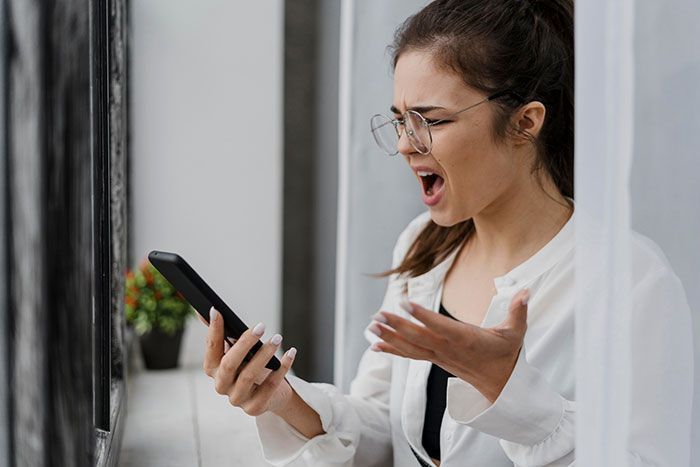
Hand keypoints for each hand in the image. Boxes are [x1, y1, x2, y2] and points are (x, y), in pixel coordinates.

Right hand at [202, 307, 295, 415]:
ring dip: (265, 354)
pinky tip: (291, 353)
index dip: (213, 330)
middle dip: (245, 343)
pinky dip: (282, 368)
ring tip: (277, 338)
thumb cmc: (251, 367)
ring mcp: (237, 399)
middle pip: (229, 364)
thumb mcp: (237, 351)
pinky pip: (270, 386)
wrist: (271, 395)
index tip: (217, 310)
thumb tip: (210, 310)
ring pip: (249, 375)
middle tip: (261, 326)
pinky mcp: (255, 407)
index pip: (211, 348)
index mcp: (213, 369)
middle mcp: (221, 385)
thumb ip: (223, 334)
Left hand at [368, 289, 530, 402]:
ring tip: (371, 326)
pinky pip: (410, 355)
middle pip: (419, 337)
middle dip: (397, 326)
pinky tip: (375, 346)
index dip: (423, 316)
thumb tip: (526, 292)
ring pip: (411, 346)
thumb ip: (519, 311)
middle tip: (378, 314)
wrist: (500, 383)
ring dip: (389, 336)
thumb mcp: (516, 332)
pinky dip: (392, 350)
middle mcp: (449, 348)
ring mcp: (439, 356)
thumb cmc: (506, 354)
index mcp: (466, 339)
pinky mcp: (435, 359)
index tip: (405, 304)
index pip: (440, 326)